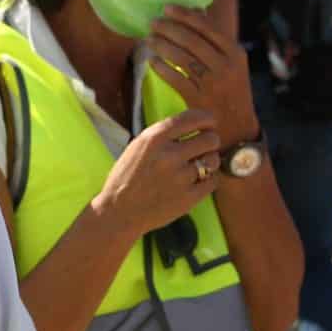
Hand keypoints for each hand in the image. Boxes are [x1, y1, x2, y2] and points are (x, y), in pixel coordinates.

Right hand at [92, 108, 222, 239]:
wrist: (119, 211)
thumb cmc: (127, 177)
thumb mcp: (138, 146)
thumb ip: (164, 135)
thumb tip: (196, 124)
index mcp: (155, 138)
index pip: (194, 119)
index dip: (207, 119)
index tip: (210, 123)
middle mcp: (170, 155)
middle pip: (210, 139)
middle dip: (210, 141)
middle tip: (204, 147)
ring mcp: (180, 177)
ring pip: (213, 160)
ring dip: (209, 161)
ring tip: (198, 166)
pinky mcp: (188, 198)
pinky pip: (213, 181)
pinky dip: (208, 180)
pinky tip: (196, 181)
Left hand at [148, 6, 259, 144]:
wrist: (238, 127)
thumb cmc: (230, 89)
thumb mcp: (232, 63)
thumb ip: (215, 39)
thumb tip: (195, 10)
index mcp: (235, 53)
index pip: (207, 27)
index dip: (184, 15)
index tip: (167, 8)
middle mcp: (226, 66)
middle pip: (191, 40)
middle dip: (169, 29)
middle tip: (153, 23)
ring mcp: (213, 83)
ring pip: (181, 58)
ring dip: (162, 45)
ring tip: (149, 40)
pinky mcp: (199, 99)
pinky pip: (175, 78)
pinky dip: (162, 68)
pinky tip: (152, 62)